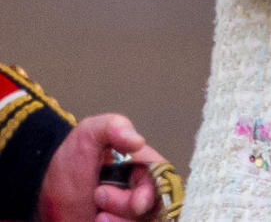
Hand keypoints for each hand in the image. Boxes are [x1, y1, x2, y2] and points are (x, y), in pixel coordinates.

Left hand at [36, 114, 161, 221]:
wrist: (40, 200)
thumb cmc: (66, 166)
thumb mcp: (87, 136)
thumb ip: (112, 126)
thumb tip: (138, 141)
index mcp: (140, 166)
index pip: (162, 178)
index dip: (153, 191)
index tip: (138, 202)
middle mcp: (139, 191)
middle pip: (155, 204)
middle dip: (128, 205)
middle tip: (99, 195)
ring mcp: (128, 213)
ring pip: (143, 220)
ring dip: (120, 221)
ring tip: (96, 214)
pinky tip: (97, 221)